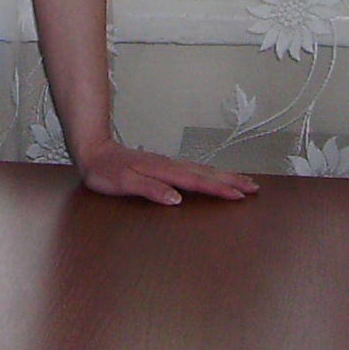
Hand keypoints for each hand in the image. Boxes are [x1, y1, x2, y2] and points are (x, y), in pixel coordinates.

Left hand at [74, 138, 257, 205]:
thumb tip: (176, 198)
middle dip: (231, 180)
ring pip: (203, 170)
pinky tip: (213, 177)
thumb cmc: (105, 171)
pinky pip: (194, 170)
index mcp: (163, 170)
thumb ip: (150, 189)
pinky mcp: (165, 167)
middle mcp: (170, 165)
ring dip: (224, 176)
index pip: (197, 181)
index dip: (219, 188)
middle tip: (254, 188)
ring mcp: (168, 165)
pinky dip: (210, 174)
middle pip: (206, 173)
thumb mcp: (123, 183)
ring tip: (244, 181)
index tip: (239, 195)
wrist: (94, 151)